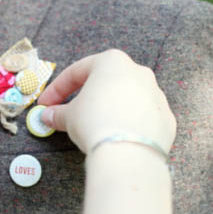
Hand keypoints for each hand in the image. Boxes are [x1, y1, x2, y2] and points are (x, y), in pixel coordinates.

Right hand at [38, 49, 175, 155]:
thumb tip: (47, 116)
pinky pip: (143, 118)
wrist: (129, 152)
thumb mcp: (69, 116)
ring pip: (127, 100)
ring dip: (111, 111)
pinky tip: (117, 139)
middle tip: (70, 115)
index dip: (57, 89)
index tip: (46, 104)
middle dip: (87, 98)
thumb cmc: (95, 122)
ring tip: (96, 129)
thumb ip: (58, 113)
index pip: (77, 72)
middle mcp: (138, 72)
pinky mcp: (166, 118)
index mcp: (111, 61)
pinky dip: (129, 126)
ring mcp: (156, 95)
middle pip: (106, 83)